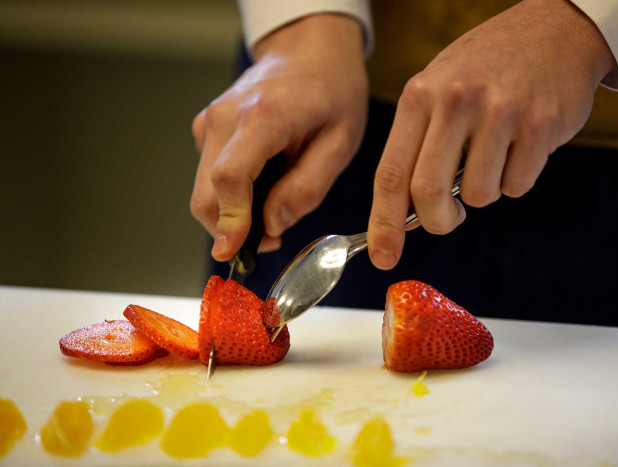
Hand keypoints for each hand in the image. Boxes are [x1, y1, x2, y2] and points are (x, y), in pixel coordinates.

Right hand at [190, 14, 367, 260]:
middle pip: (206, 194)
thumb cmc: (331, 92)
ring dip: (233, 214)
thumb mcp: (340, 142)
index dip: (229, 221)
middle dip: (232, 229)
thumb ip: (307, 188)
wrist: (308, 50)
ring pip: (204, 191)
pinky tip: (263, 183)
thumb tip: (271, 226)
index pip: (229, 178)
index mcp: (263, 117)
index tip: (234, 252)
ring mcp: (210, 122)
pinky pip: (210, 177)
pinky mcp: (206, 129)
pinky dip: (231, 195)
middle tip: (270, 238)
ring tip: (274, 204)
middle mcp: (225, 118)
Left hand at [367, 0, 615, 269]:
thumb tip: (403, 211)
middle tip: (448, 218)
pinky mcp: (540, 126)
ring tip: (494, 156)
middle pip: (428, 195)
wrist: (554, 30)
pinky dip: (517, 179)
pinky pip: (517, 185)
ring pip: (479, 196)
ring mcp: (499, 113)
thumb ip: (417, 144)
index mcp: (420, 96)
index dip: (383, 223)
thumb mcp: (438, 89)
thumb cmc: (487, 67)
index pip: (391, 174)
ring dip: (485, 191)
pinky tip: (520, 145)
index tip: (382, 256)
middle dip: (437, 222)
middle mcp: (455, 102)